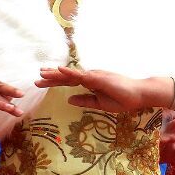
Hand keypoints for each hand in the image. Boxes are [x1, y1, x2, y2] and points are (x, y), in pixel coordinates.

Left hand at [36, 66, 168, 111]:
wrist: (138, 96)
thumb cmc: (123, 99)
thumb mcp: (100, 104)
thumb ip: (85, 101)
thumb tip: (69, 100)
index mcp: (90, 83)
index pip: (69, 82)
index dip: (55, 82)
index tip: (41, 83)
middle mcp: (90, 77)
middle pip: (66, 77)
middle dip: (51, 78)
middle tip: (36, 79)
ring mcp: (93, 76)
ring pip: (71, 75)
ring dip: (56, 74)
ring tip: (42, 73)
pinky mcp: (98, 78)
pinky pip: (81, 75)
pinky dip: (69, 73)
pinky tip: (59, 70)